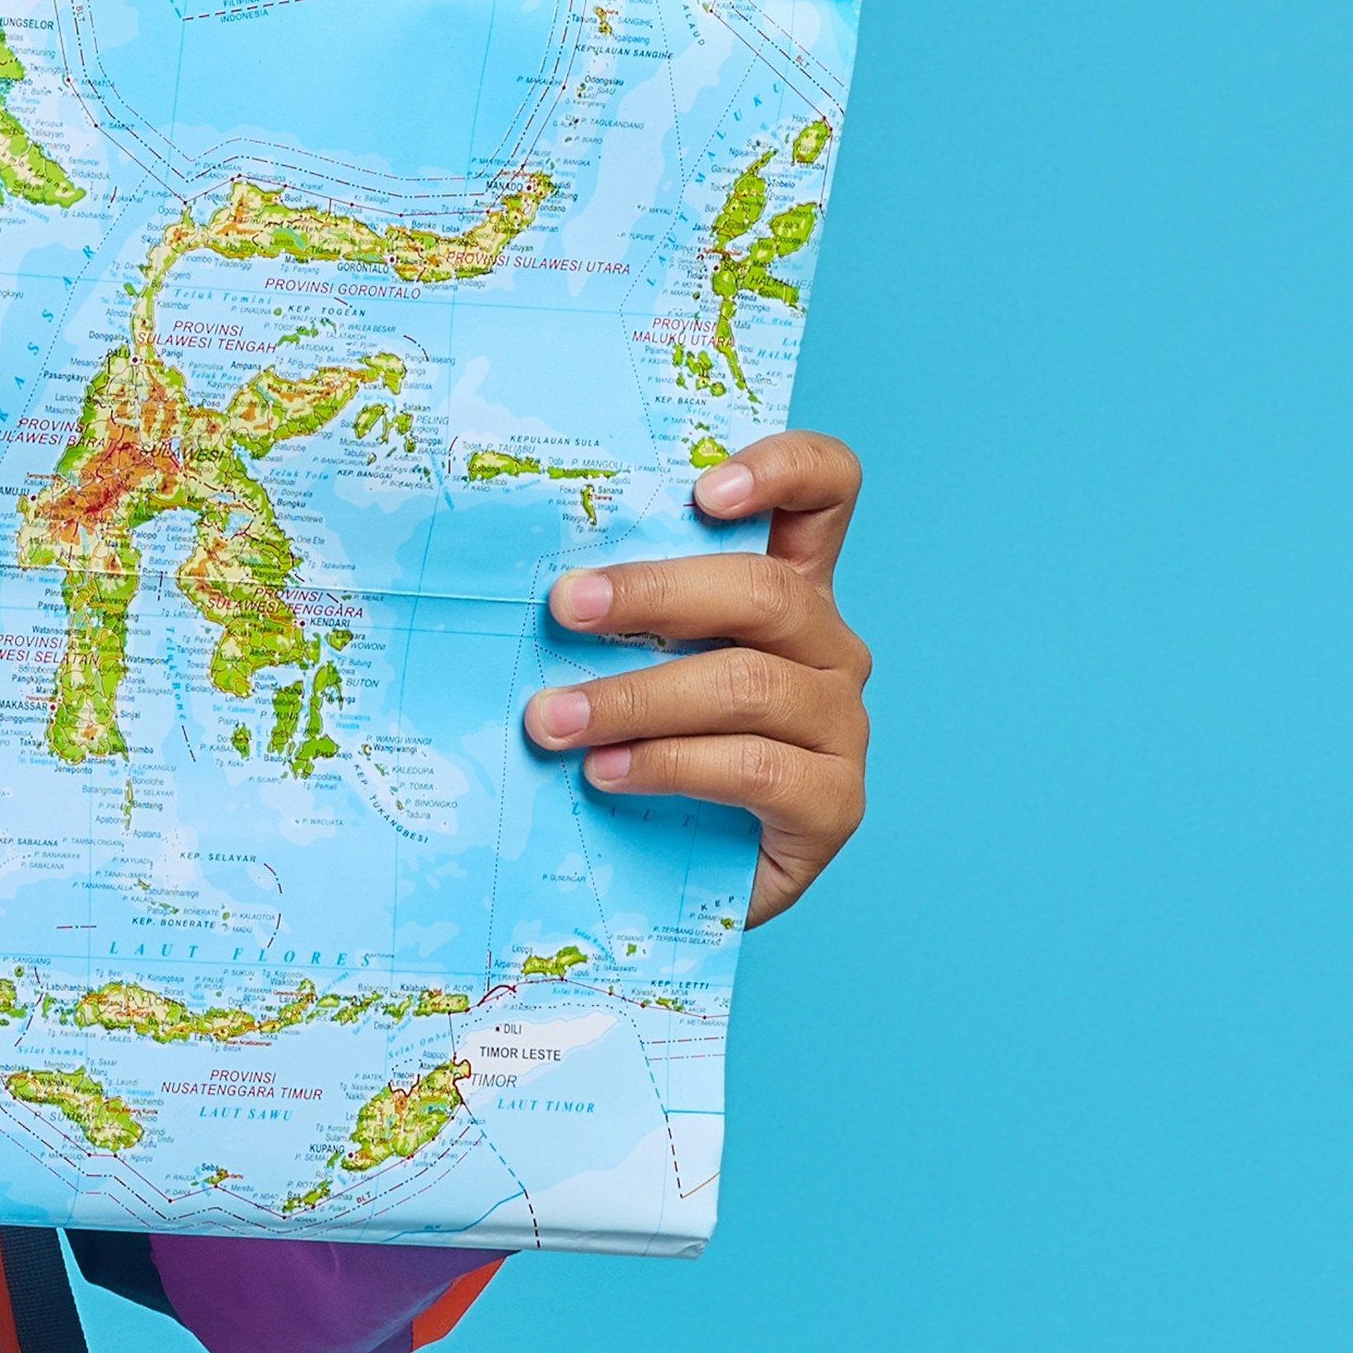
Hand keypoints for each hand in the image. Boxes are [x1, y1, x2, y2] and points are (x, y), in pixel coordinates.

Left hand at [525, 429, 871, 927]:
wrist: (662, 884)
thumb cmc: (632, 750)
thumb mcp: (620, 665)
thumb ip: (606, 616)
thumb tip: (512, 576)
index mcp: (788, 588)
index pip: (826, 492)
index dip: (784, 469)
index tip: (702, 489)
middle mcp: (827, 647)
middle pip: (766, 591)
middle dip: (654, 593)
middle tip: (563, 608)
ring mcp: (840, 726)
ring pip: (749, 685)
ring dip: (635, 698)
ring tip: (551, 720)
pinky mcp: (834, 805)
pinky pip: (755, 769)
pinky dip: (669, 766)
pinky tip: (606, 773)